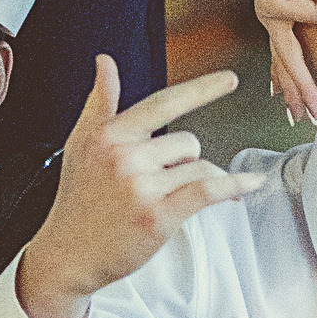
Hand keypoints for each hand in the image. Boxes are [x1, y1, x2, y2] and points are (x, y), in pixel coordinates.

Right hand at [17, 59, 253, 317]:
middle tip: (161, 181)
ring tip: (171, 196)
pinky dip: (233, 186)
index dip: (201, 89)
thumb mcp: (81, 144)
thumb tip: (105, 63)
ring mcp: (142, 186)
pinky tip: (249, 184)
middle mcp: (125, 156)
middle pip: (187, 142)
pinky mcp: (158, 215)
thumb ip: (99, 102)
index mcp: (109, 135)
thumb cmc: (77, 201)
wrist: (67, 254)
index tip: (229, 80)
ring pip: (198, 166)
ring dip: (197, 179)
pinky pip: (207, 190)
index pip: (163, 103)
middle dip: (184, 160)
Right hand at [235, 0, 316, 121]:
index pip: (313, 16)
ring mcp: (268, 17)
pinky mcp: (273, 14)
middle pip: (286, 59)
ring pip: (280, 60)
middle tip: (314, 116)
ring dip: (290, 88)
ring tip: (297, 117)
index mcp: (273, 1)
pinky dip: (282, 71)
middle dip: (301, 88)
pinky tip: (280, 92)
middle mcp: (267, 14)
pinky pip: (278, 49)